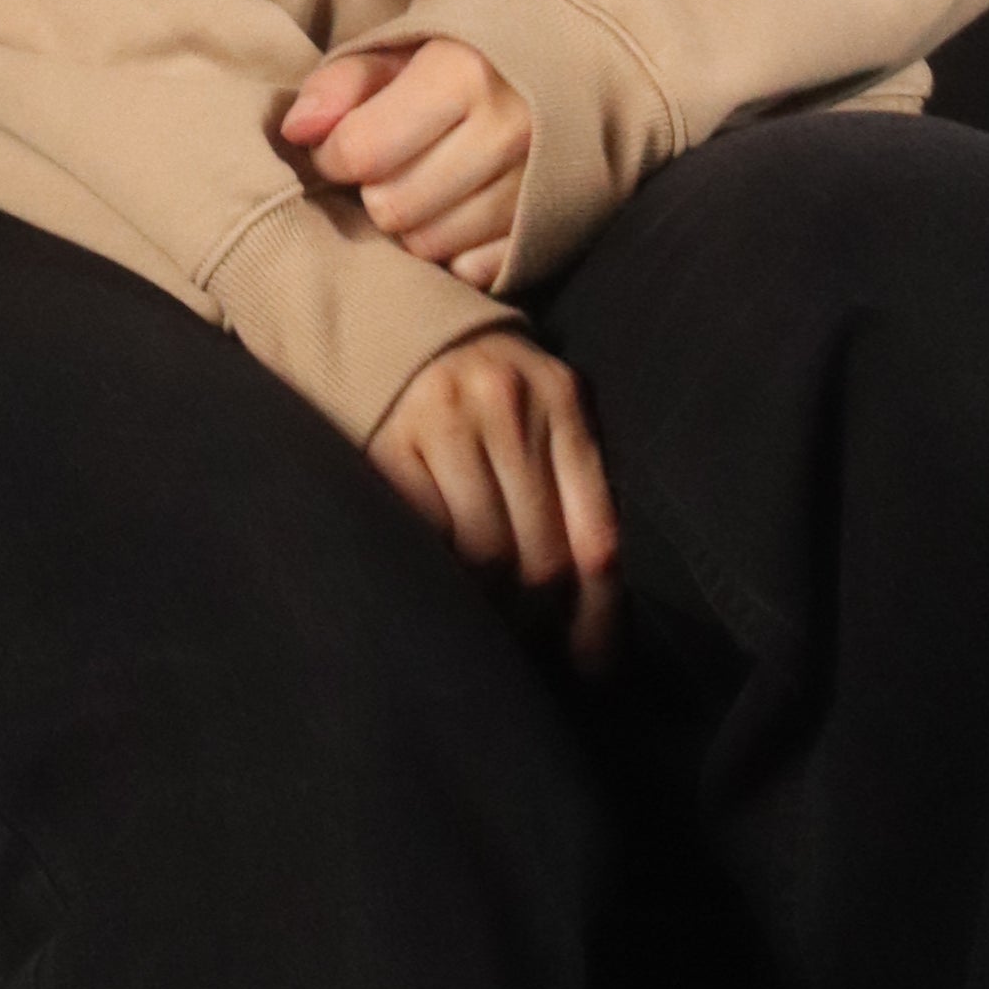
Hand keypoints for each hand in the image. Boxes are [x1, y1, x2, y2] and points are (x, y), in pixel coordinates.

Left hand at [283, 35, 531, 284]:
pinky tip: (455, 213)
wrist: (570, 55)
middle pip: (394, 206)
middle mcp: (507, 131)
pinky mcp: (553, 225)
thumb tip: (296, 132)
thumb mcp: (402, 46)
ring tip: (420, 186)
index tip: (339, 146)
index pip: (364, 148)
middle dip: (371, 191)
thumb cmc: (469, 50)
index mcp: (465, 73)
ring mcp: (537, 184)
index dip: (333, 155)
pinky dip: (454, 251)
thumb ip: (342, 83)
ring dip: (410, 224)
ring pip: (432, 245)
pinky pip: (476, 270)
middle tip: (384, 167)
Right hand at [370, 333, 620, 669]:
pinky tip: (443, 572)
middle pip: (541, 556)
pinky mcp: (388, 439)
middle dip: (538, 614)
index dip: (599, 618)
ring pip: (484, 553)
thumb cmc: (490, 386)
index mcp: (561, 399)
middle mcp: (507, 403)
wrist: (396, 318)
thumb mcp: (548, 410)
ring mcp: (443, 418)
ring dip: (487, 598)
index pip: (596, 537)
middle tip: (530, 639)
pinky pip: (427, 533)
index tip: (595, 670)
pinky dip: (439, 565)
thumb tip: (597, 602)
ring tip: (486, 607)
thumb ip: (577, 482)